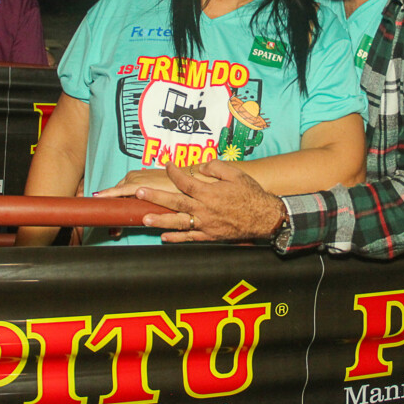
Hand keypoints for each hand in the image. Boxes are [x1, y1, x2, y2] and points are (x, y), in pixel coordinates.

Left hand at [133, 161, 285, 242]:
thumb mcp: (236, 174)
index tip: (167, 165)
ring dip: (160, 220)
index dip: (173, 172)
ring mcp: (206, 224)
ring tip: (144, 218)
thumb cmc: (251, 194)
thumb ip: (217, 167)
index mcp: (209, 192)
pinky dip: (176, 238)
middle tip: (139, 192)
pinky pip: (190, 238)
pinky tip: (164, 237)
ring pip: (179, 222)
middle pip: (175, 202)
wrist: (264, 217)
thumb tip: (202, 167)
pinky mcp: (210, 235)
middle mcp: (204, 209)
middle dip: (155, 197)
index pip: (185, 181)